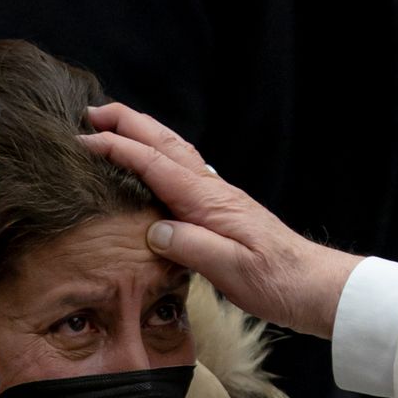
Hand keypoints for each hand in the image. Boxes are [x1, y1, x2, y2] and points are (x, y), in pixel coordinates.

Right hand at [79, 103, 361, 337]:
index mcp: (209, 201)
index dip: (118, 149)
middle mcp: (213, 191)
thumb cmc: (276, 280)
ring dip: (143, 133)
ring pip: (175, 152)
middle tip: (93, 112)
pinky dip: (160, 155)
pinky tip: (152, 162)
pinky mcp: (222, 210)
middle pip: (165, 144)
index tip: (85, 141)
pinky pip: (183, 170)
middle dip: (128, 123)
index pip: (155, 165)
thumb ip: (193, 248)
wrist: (312, 285)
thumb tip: (155, 231)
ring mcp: (218, 197)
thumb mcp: (232, 270)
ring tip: (114, 125)